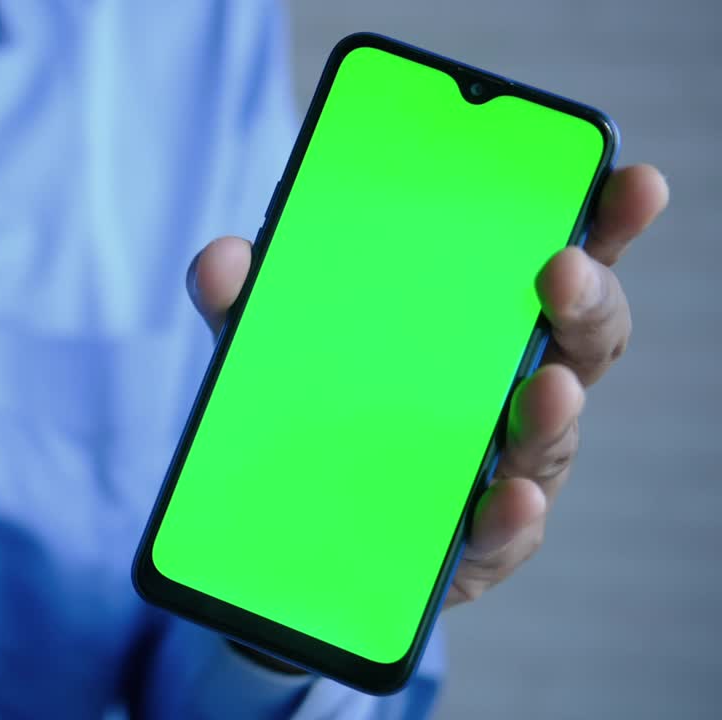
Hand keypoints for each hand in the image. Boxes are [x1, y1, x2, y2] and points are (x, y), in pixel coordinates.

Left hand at [188, 164, 668, 608]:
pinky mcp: (470, 545)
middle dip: (586, 301)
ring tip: (545, 387)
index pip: (556, 265)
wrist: (289, 532)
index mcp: (481, 326)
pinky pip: (502, 533)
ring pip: (549, 439)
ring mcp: (499, 469)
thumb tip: (221, 261)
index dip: (603, 222)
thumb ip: (250, 304)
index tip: (629, 178)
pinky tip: (506, 498)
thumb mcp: (272, 348)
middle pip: (577, 342)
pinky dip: (510, 517)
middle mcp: (510, 392)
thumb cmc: (316, 411)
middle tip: (565, 266)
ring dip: (554, 410)